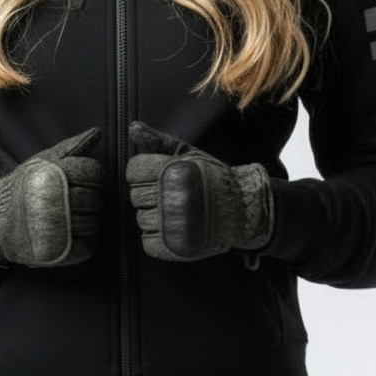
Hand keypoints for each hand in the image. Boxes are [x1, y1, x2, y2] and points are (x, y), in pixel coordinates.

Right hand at [0, 126, 103, 268]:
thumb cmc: (22, 187)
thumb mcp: (44, 161)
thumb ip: (72, 146)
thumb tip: (97, 132)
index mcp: (51, 175)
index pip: (94, 173)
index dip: (93, 177)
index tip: (83, 181)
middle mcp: (52, 201)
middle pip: (95, 198)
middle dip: (91, 198)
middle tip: (77, 200)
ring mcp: (54, 228)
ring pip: (94, 222)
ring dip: (90, 219)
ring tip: (74, 216)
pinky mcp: (55, 251)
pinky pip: (88, 245)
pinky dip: (87, 239)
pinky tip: (75, 232)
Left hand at [125, 120, 273, 262]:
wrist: (242, 209)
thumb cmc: (214, 178)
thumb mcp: (188, 153)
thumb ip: (158, 141)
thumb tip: (134, 128)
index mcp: (175, 172)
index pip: (134, 170)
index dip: (144, 173)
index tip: (159, 176)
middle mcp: (174, 198)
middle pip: (136, 195)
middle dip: (150, 193)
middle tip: (171, 193)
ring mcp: (175, 225)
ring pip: (141, 219)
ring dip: (154, 216)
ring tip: (176, 211)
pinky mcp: (176, 247)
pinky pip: (148, 242)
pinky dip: (157, 237)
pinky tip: (174, 228)